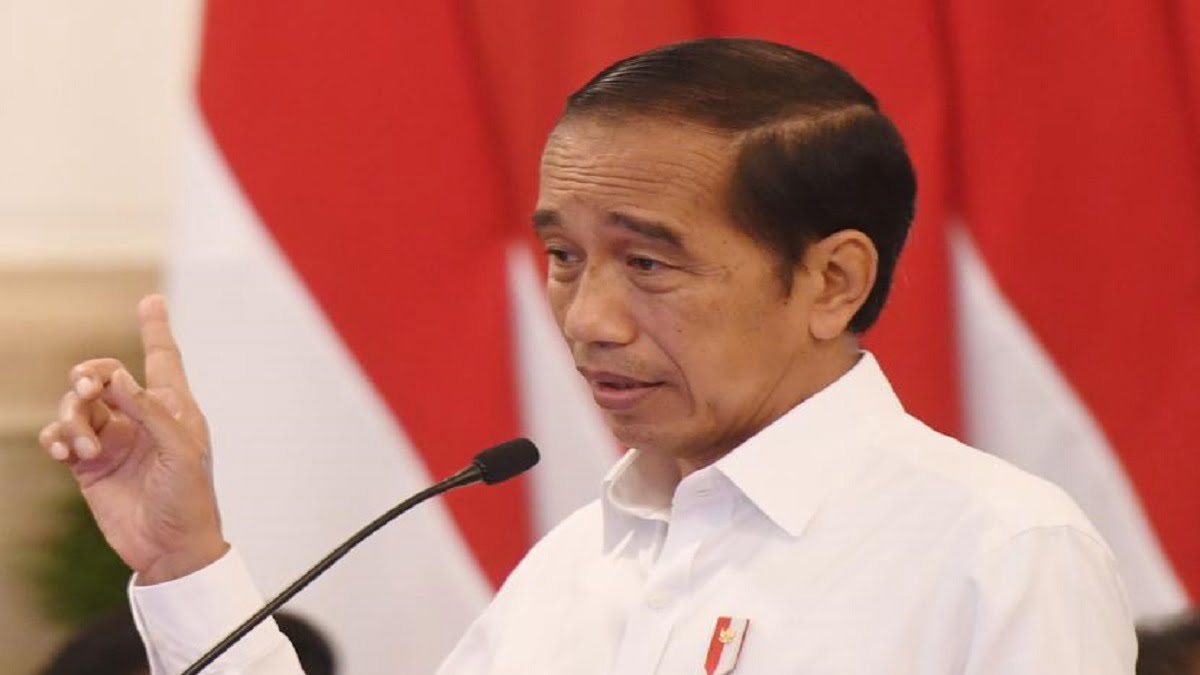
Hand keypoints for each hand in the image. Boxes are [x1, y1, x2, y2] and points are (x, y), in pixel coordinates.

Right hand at [38, 294, 227, 584]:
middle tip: (87, 390)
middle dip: (89, 376)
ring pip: (78, 406)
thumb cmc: (188, 498)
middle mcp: (141, 418)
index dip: (155, 328)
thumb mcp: (181, 452)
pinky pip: (61, 436)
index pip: (162, 359)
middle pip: (104, 377)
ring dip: (72, 417)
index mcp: (173, 408)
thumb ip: (150, 412)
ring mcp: (113, 440)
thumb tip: (118, 378)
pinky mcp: (88, 465)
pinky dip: (56, 437)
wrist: (170, 548)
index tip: (151, 299)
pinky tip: (64, 451)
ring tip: (83, 447)